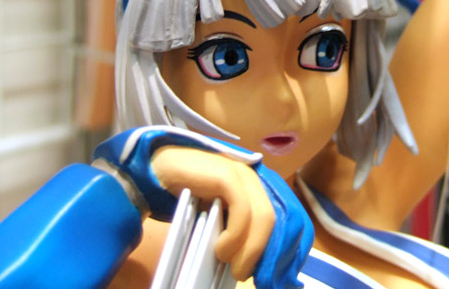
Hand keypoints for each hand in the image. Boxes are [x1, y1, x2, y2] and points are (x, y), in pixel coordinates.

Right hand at [92, 125, 312, 288]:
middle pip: (278, 221)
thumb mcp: (220, 219)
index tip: (276, 277)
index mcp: (259, 189)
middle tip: (245, 275)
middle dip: (267, 254)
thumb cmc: (189, 198)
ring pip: (263, 217)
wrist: (159, 171)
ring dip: (250, 250)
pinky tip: (221, 249)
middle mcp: (257, 179)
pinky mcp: (227, 174)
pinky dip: (235, 235)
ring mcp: (243, 174)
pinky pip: (242, 210)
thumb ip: (239, 231)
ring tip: (234, 268)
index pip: (289, 218)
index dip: (289, 249)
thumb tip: (253, 264)